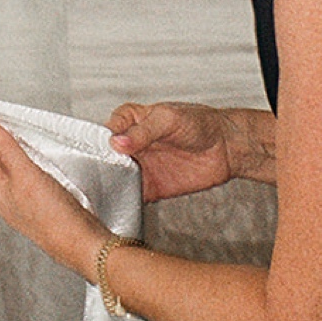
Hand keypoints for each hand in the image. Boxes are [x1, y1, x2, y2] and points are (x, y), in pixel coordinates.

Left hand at [0, 118, 104, 281]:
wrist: (81, 245)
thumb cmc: (55, 217)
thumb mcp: (27, 175)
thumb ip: (7, 148)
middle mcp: (3, 196)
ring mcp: (19, 200)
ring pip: (6, 166)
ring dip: (8, 146)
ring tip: (13, 128)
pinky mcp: (36, 203)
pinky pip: (22, 174)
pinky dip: (23, 159)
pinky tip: (33, 155)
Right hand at [108, 101, 237, 201]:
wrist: (226, 148)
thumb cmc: (199, 123)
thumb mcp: (169, 119)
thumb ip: (143, 131)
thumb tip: (118, 142)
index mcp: (130, 120)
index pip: (104, 131)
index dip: (97, 143)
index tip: (95, 153)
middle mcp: (130, 144)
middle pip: (104, 158)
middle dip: (98, 168)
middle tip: (96, 176)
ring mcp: (139, 166)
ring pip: (114, 178)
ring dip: (109, 185)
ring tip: (104, 191)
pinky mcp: (150, 187)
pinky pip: (131, 196)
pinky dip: (124, 200)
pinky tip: (121, 201)